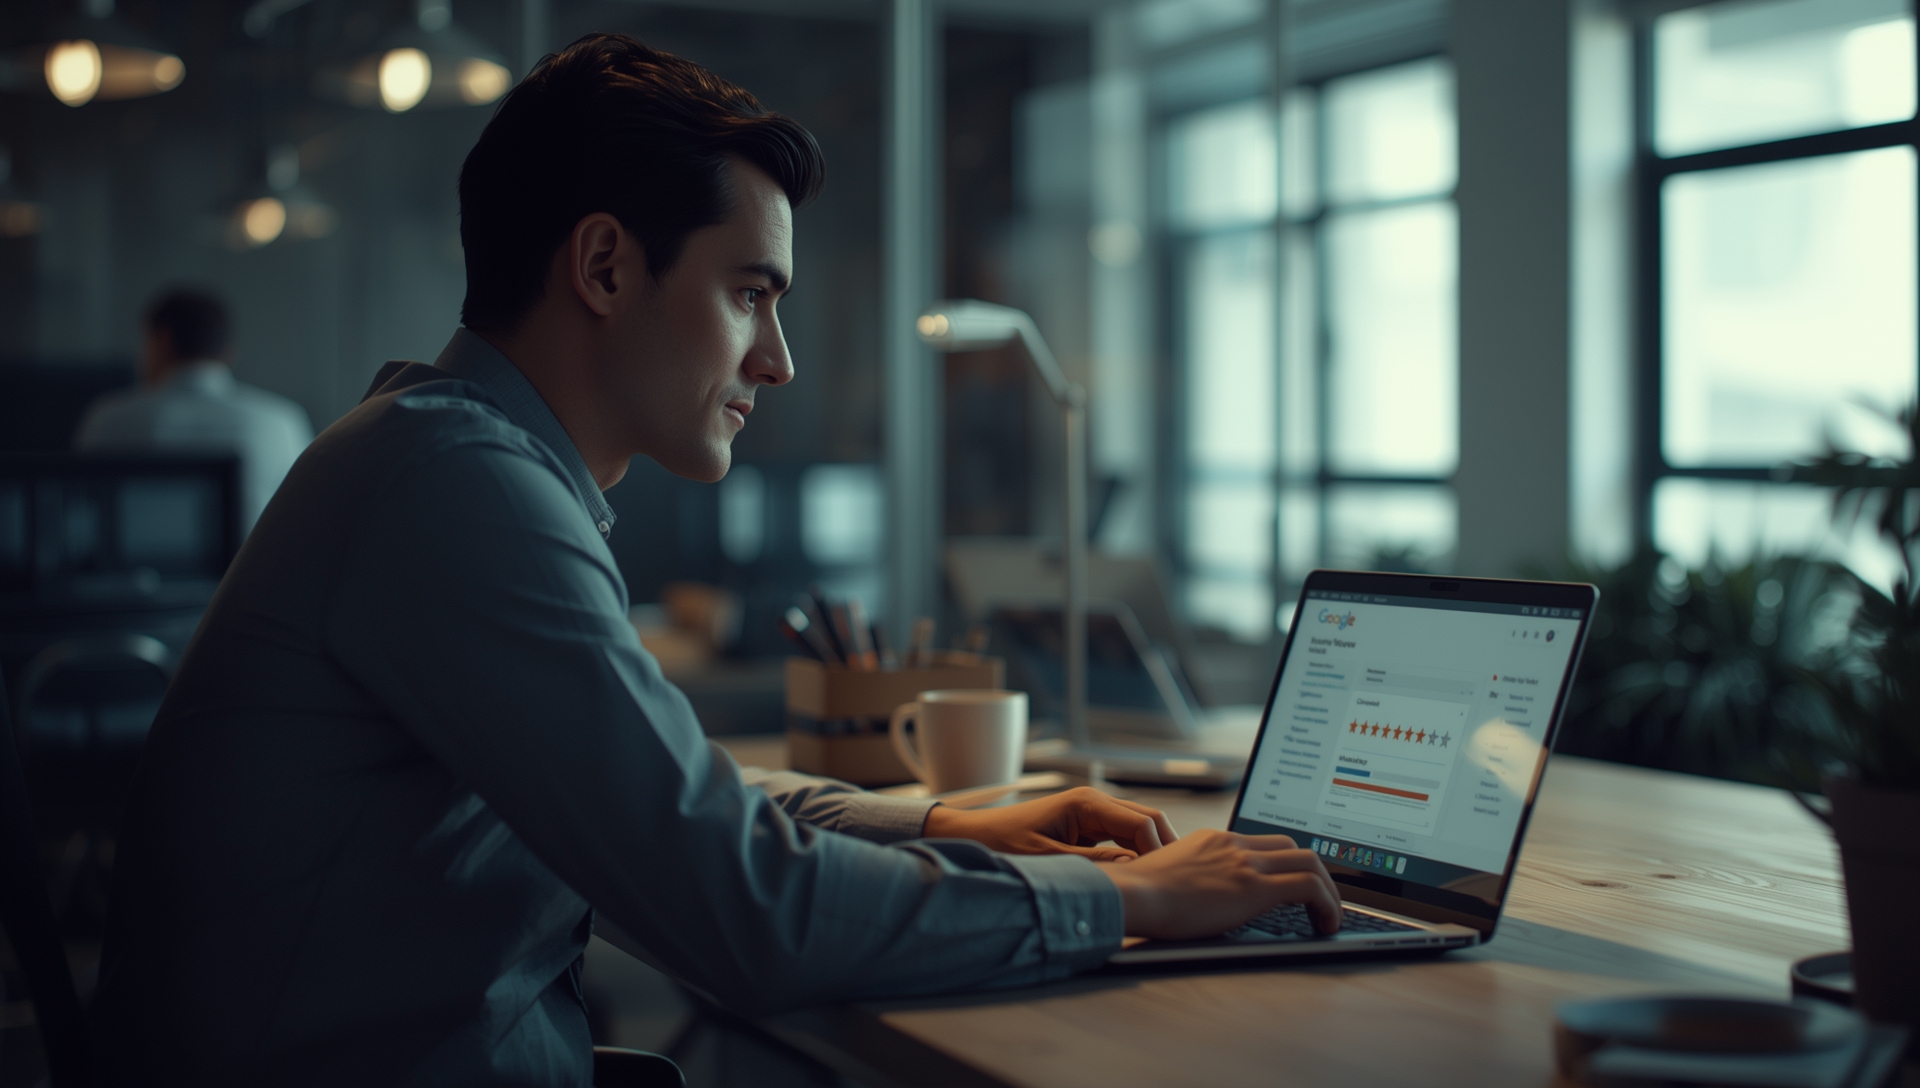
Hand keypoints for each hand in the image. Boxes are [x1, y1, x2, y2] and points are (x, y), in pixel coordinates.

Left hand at [920, 786, 1177, 860]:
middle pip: (1148, 819)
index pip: (1142, 823)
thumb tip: (1135, 867)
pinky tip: (1136, 877)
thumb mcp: (1049, 860)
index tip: (1160, 882)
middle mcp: (1094, 802)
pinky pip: (1122, 836)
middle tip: (1171, 883)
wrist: (974, 837)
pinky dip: (1134, 852)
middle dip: (1163, 848)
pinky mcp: (1087, 825)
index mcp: (1087, 803)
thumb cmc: (1003, 844)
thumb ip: (1095, 863)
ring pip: (1139, 827)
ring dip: (1150, 851)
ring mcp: (1092, 812)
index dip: (1158, 851)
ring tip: (1157, 884)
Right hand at [1095, 828, 1340, 939]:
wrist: (1131, 895)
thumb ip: (1193, 876)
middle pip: (1295, 846)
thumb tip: (1199, 896)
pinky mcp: (1253, 887)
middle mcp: (1234, 845)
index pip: (1266, 842)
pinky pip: (1309, 887)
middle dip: (1316, 873)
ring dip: (1329, 890)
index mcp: (1215, 840)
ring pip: (1310, 862)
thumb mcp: (1171, 874)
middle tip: (1321, 901)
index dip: (1289, 862)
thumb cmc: (1140, 895)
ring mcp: (1245, 863)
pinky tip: (1327, 925)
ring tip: (1330, 917)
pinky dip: (1327, 905)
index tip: (1297, 883)